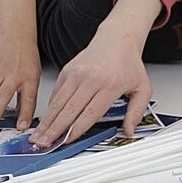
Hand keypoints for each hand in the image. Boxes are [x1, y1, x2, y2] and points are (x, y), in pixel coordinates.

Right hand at [0, 29, 39, 130]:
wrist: (16, 33)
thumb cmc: (27, 55)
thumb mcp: (34, 74)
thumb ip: (27, 96)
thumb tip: (21, 118)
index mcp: (30, 77)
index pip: (29, 98)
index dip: (25, 113)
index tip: (20, 127)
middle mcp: (14, 75)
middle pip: (2, 96)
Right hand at [28, 24, 150, 146]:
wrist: (117, 39)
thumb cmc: (128, 64)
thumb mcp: (143, 87)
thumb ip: (137, 111)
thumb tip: (129, 130)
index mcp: (111, 85)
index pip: (90, 113)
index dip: (76, 130)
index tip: (67, 141)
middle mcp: (91, 78)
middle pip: (69, 110)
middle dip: (55, 130)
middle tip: (44, 143)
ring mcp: (77, 73)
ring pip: (58, 102)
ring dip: (47, 120)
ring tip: (38, 135)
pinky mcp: (67, 70)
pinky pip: (56, 92)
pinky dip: (50, 107)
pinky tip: (46, 118)